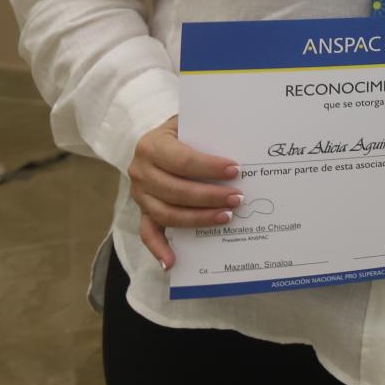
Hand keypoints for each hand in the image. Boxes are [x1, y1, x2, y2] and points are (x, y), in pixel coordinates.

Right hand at [127, 115, 239, 269]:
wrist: (157, 139)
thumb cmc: (182, 129)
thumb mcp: (190, 121)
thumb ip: (208, 131)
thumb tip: (243, 143)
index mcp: (152, 146)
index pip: (183, 161)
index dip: (210, 167)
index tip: (236, 170)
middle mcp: (141, 171)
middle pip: (176, 190)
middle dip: (210, 196)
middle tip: (238, 198)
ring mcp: (140, 194)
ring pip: (167, 213)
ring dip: (198, 218)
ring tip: (226, 217)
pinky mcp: (143, 210)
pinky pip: (148, 232)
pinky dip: (158, 249)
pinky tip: (172, 262)